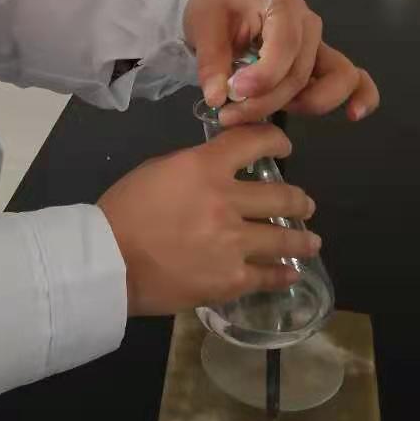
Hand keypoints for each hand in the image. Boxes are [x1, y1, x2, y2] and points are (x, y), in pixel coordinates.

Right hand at [98, 124, 319, 316]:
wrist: (108, 261)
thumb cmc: (124, 211)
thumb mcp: (158, 170)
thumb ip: (195, 169)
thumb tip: (218, 175)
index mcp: (204, 167)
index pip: (255, 142)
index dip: (277, 140)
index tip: (284, 146)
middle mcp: (226, 201)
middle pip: (282, 196)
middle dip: (300, 200)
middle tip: (305, 204)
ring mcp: (233, 243)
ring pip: (284, 238)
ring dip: (302, 238)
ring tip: (311, 241)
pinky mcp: (232, 279)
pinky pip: (269, 275)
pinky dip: (283, 273)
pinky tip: (290, 272)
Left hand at [183, 0, 378, 124]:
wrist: (218, 9)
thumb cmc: (213, 9)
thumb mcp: (202, 25)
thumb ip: (211, 62)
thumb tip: (218, 97)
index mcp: (281, 4)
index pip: (285, 45)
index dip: (264, 75)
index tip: (233, 93)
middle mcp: (307, 23)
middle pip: (301, 71)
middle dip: (267, 100)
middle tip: (229, 113)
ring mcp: (318, 44)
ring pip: (334, 79)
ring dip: (304, 105)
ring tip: (264, 115)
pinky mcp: (320, 64)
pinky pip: (354, 79)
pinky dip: (360, 95)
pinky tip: (354, 114)